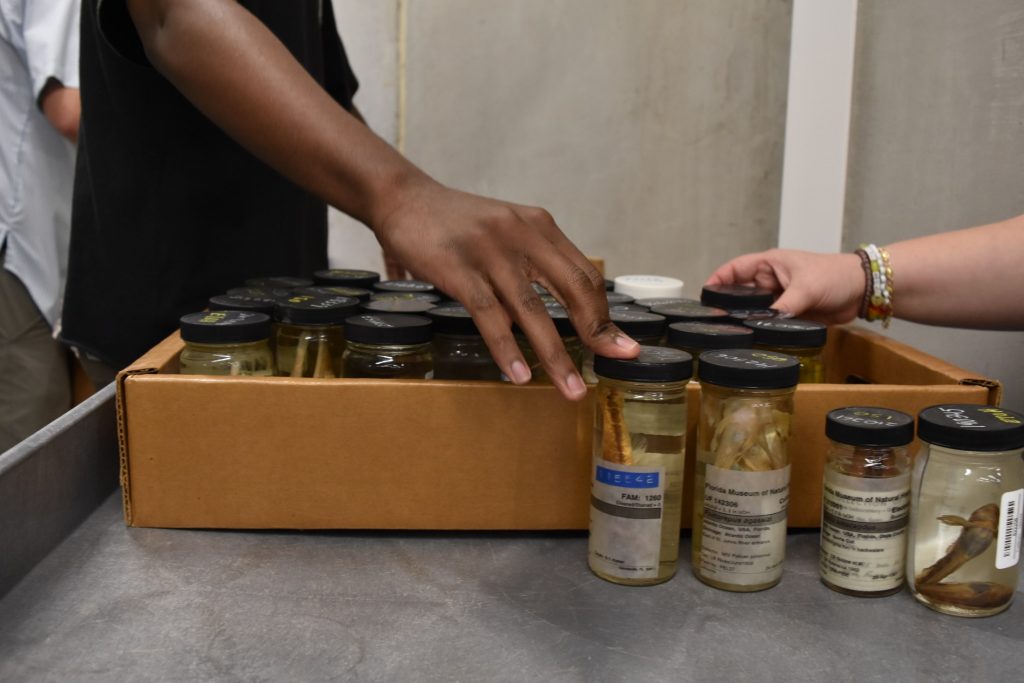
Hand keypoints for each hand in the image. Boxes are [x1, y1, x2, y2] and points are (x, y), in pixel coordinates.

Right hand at [372, 178, 639, 399]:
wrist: (402, 197)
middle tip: (612, 363)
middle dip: (596, 332)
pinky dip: (508, 348)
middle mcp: (521, 234)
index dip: (605, 313)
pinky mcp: (457, 268)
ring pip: (532, 310)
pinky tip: (519, 374)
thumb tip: (568, 310)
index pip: (585, 274)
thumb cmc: (456, 222)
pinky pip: (489, 315)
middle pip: (572, 289)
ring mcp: (489, 251)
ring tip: (570, 389)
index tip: (620, 344)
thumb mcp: (506, 229)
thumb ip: (535, 261)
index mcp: (539, 226)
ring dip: (555, 355)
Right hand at [707, 249, 864, 324]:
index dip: (718, 280)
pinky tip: (756, 341)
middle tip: (716, 322)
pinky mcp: (790, 315)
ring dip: (748, 321)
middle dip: (729, 306)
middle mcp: (771, 281)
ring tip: (733, 334)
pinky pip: (770, 323)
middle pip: (741, 294)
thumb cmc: (836, 275)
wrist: (863, 290)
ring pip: (755, 311)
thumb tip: (764, 324)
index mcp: (770, 265)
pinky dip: (763, 331)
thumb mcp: (806, 288)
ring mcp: (780, 299)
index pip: (735, 270)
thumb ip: (784, 307)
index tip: (705, 296)